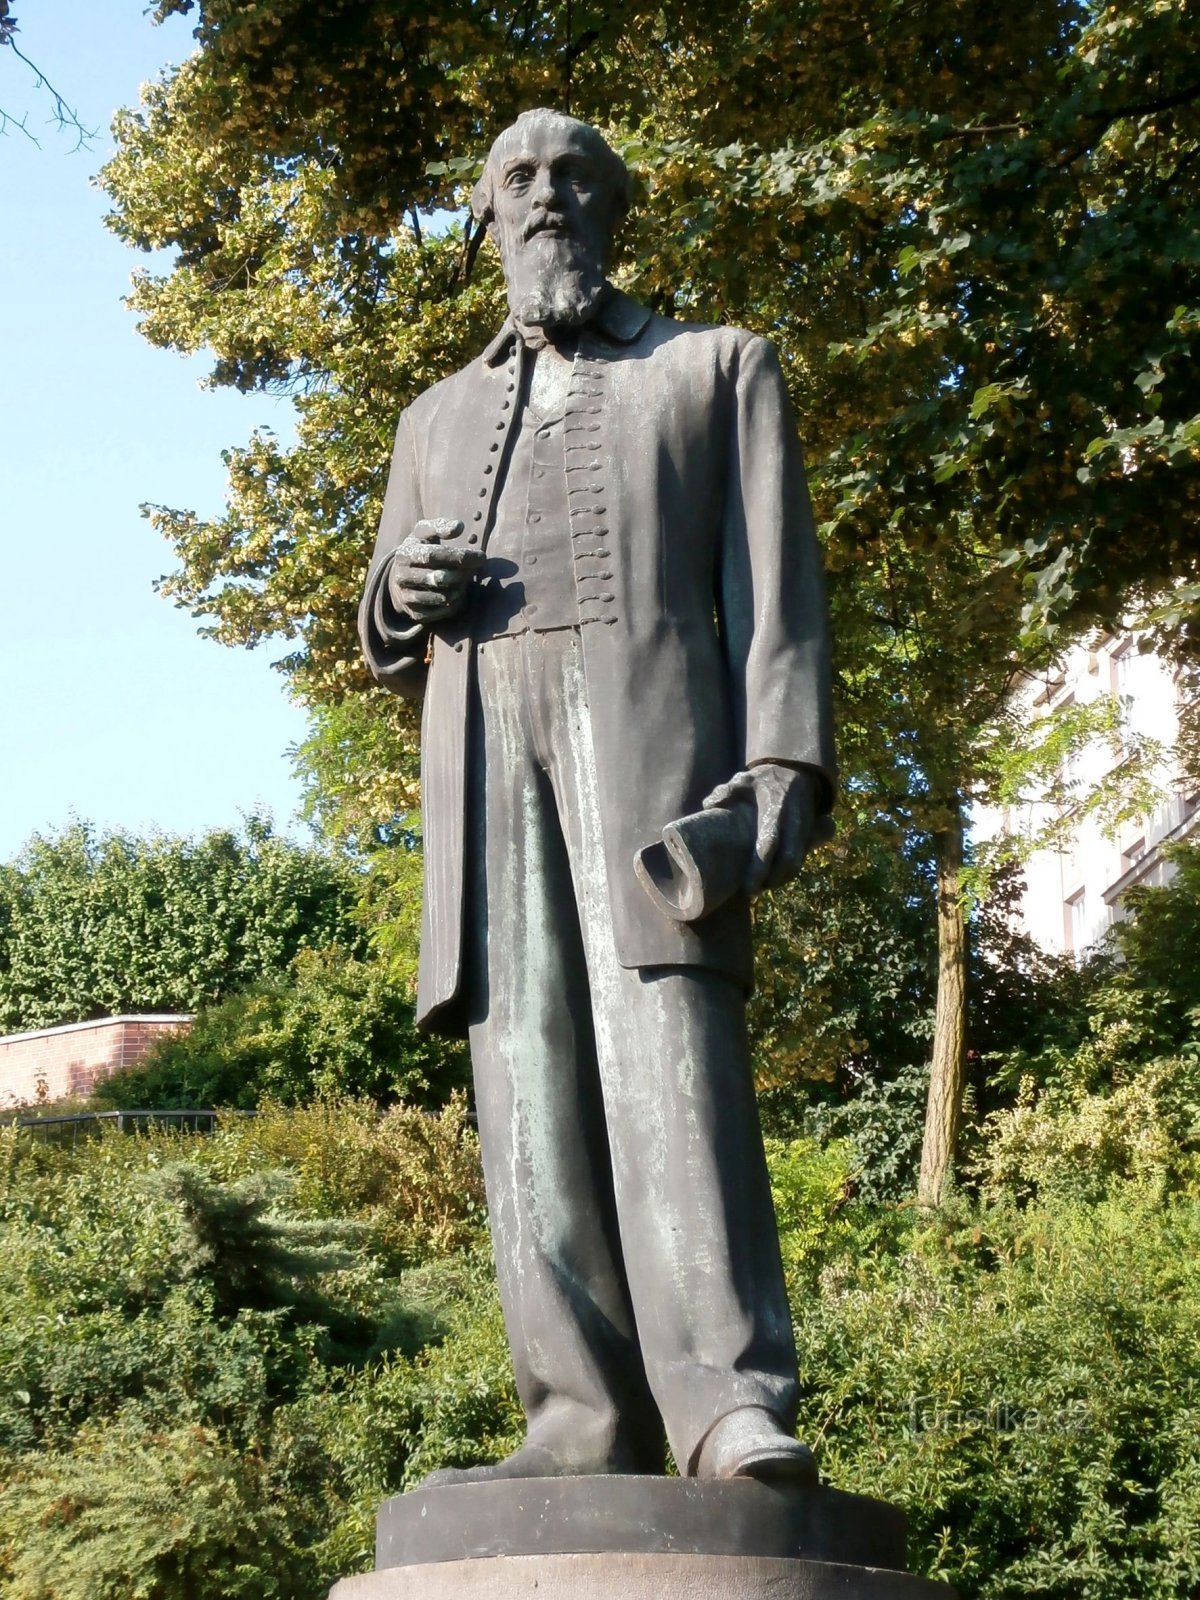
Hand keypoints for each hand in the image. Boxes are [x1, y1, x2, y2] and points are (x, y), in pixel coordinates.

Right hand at [388, 519, 485, 622]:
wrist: (399, 579)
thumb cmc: (419, 550)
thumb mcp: (424, 533)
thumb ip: (440, 526)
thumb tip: (459, 526)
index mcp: (404, 554)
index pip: (433, 555)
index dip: (459, 556)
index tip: (480, 556)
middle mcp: (402, 577)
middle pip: (439, 577)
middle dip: (462, 574)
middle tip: (474, 570)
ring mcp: (407, 597)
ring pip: (443, 597)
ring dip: (461, 588)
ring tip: (465, 580)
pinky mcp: (416, 614)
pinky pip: (444, 611)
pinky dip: (457, 602)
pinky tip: (459, 592)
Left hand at [702, 762, 821, 893]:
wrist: (798, 771)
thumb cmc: (765, 779)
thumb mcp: (745, 779)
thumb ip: (726, 791)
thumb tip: (708, 805)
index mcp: (775, 811)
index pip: (769, 845)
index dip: (759, 869)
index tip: (747, 887)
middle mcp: (794, 823)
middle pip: (789, 861)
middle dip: (773, 881)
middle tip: (753, 892)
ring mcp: (805, 830)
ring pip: (797, 863)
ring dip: (781, 879)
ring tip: (761, 888)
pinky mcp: (810, 835)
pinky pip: (801, 858)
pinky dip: (788, 871)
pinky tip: (774, 878)